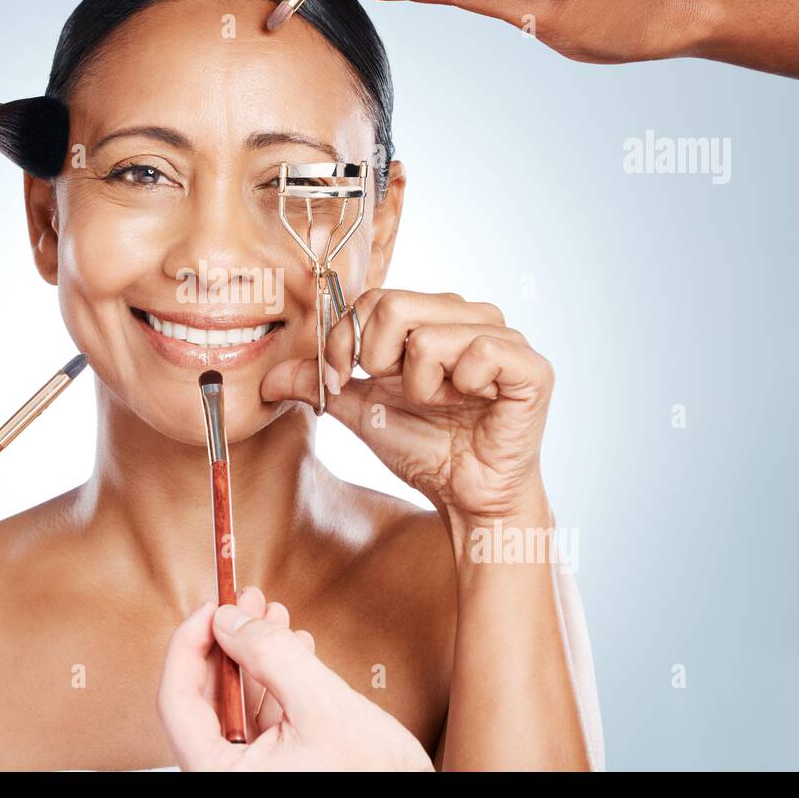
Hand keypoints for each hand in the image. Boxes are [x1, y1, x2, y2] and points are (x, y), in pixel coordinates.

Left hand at [157, 587, 433, 771]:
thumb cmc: (376, 779)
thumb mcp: (323, 706)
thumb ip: (271, 655)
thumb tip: (226, 618)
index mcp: (219, 776)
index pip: (176, 700)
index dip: (189, 643)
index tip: (212, 604)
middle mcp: (227, 778)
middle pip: (204, 698)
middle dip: (228, 641)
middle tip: (245, 599)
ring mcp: (252, 776)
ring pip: (234, 705)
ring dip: (253, 656)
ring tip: (273, 615)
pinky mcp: (277, 771)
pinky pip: (261, 720)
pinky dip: (274, 681)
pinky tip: (295, 650)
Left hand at [261, 290, 553, 534]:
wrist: (468, 499)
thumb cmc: (425, 450)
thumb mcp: (360, 411)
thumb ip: (320, 384)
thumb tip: (267, 377)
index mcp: (433, 315)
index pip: (372, 297)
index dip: (344, 342)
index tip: (341, 380)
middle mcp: (470, 315)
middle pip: (394, 305)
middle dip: (378, 361)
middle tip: (397, 392)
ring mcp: (504, 338)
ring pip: (430, 334)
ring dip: (420, 384)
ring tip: (440, 404)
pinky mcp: (531, 367)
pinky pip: (480, 353)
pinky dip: (462, 387)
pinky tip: (472, 405)